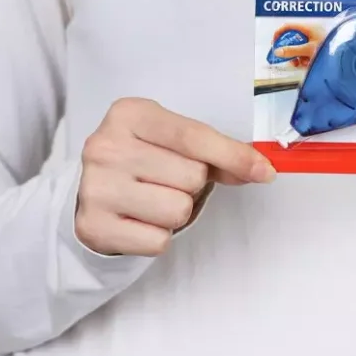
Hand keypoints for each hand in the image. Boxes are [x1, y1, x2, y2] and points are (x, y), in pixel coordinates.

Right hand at [77, 97, 275, 256]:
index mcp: (128, 114)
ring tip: (153, 200)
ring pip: (178, 211)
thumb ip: (217, 153)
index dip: (234, 156)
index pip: (194, 137)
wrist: (91, 191)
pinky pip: (158, 241)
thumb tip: (261, 169)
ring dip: (175, 212)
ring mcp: (95, 187)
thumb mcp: (172, 141)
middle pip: (192, 176)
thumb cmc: (142, 160)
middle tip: (166, 181)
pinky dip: (158, 236)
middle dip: (191, 185)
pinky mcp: (93, 227)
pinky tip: (139, 220)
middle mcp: (105, 147)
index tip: (263, 171)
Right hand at [271, 22, 324, 67]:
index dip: (278, 34)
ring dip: (298, 56)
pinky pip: (307, 52)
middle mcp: (311, 32)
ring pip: (300, 47)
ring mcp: (316, 40)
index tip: (274, 45)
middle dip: (290, 50)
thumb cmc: (328, 48)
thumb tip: (277, 52)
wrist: (346, 56)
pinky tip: (309, 64)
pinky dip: (306, 58)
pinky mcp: (319, 48)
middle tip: (288, 59)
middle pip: (294, 38)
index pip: (288, 26)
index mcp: (308, 27)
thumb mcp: (307, 50)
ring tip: (302, 64)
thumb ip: (292, 51)